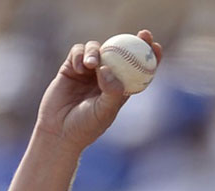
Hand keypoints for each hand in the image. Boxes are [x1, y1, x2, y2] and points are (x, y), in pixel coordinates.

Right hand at [34, 30, 162, 152]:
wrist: (58, 131)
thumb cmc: (85, 126)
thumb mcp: (104, 111)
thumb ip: (111, 91)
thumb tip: (109, 70)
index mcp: (121, 89)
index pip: (139, 69)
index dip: (150, 55)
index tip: (155, 45)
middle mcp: (106, 77)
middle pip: (121, 53)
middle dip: (133, 40)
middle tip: (142, 34)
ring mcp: (88, 72)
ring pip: (98, 49)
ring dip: (97, 52)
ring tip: (92, 65)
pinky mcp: (71, 68)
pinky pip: (78, 51)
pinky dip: (80, 55)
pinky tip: (80, 67)